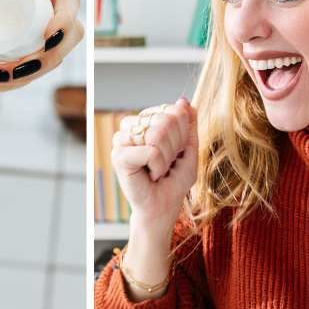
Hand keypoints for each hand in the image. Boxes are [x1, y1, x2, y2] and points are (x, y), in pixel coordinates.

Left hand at [0, 0, 83, 90]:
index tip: (48, 38)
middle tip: (15, 70)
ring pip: (49, 61)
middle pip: (67, 36)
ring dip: (26, 77)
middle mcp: (40, 7)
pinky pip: (27, 73)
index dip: (66, 19)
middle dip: (48, 59)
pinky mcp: (19, 52)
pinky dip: (10, 84)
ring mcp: (32, 32)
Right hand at [111, 98, 197, 225]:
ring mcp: (122, 140)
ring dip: (167, 157)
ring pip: (157, 134)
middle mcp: (131, 127)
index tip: (176, 152)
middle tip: (167, 163)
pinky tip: (151, 175)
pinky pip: (151, 151)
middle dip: (175, 146)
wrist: (163, 207)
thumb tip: (184, 101)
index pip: (172, 110)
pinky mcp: (118, 156)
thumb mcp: (189, 149)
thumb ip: (188, 124)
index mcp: (145, 121)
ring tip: (158, 169)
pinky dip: (158, 166)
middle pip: (165, 120)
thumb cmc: (174, 180)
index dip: (182, 134)